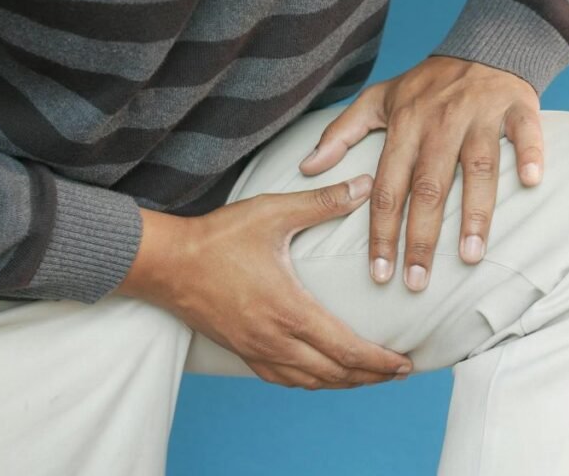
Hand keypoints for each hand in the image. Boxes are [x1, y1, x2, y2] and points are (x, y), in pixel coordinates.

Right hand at [116, 174, 412, 389]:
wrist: (164, 263)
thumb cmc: (218, 236)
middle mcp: (275, 339)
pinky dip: (311, 382)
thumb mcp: (274, 212)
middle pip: (334, 374)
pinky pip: (283, 379)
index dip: (380, 362)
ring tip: (369, 376)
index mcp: (290, 310)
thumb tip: (366, 185)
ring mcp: (256, 349)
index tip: (405, 363)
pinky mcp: (241, 350)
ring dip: (344, 383)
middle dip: (371, 377)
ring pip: (310, 382)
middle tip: (399, 373)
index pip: (346, 350)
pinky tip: (321, 375)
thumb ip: (323, 202)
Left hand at [298, 56, 543, 291]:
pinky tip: (532, 183)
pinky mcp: (517, 106)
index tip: (380, 272)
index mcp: (405, 124)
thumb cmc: (428, 84)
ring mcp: (480, 114)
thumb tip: (305, 168)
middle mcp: (440, 121)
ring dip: (475, 212)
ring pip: (477, 167)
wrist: (483, 43)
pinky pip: (525, 132)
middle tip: (418, 281)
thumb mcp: (378, 99)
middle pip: (429, 186)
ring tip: (471, 256)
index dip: (382, 232)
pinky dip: (530, 154)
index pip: (388, 186)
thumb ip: (340, 133)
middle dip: (421, 238)